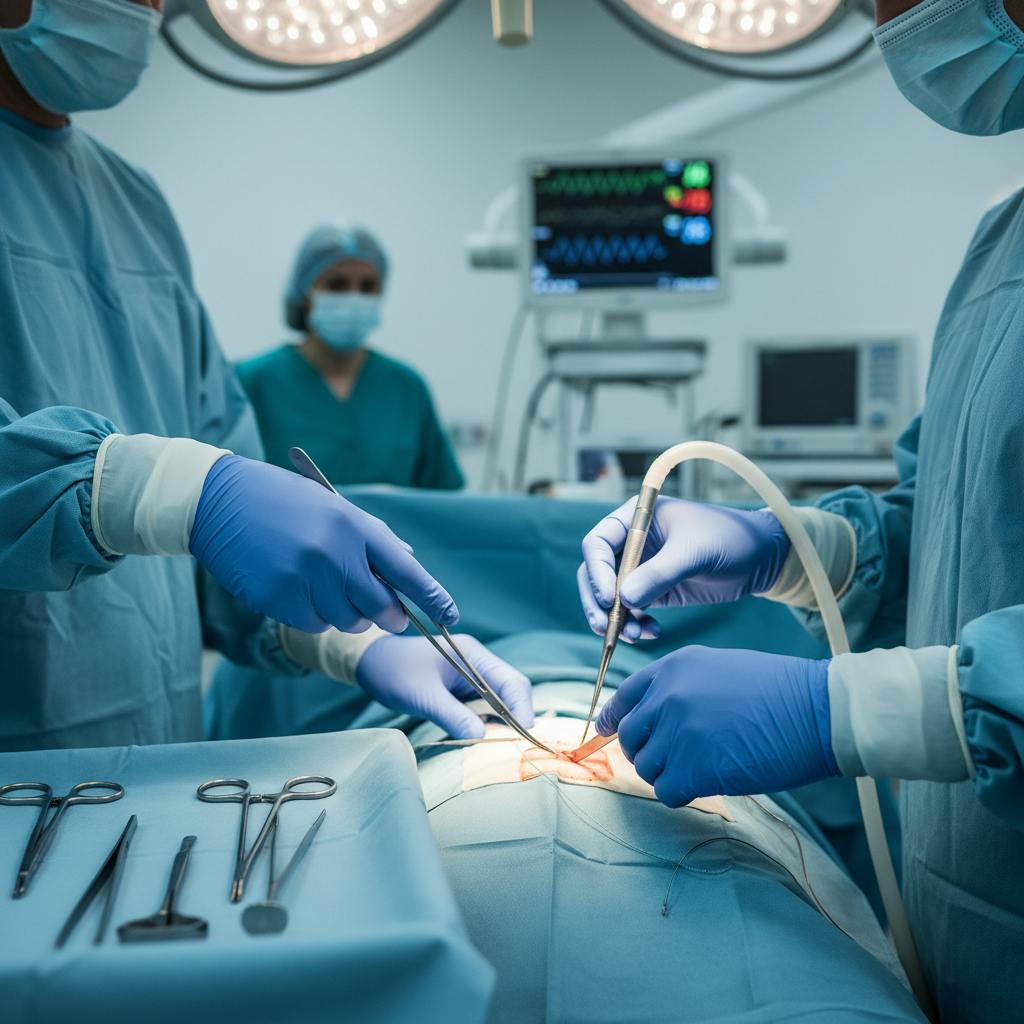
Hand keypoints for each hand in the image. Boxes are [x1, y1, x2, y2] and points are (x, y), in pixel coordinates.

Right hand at [189, 455, 455, 633]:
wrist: (218, 500)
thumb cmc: (281, 501)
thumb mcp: (332, 507)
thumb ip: (371, 538)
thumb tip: (408, 563)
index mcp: (353, 524)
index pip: (405, 569)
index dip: (432, 597)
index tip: (451, 616)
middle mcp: (334, 552)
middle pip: (380, 605)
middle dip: (388, 615)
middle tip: (389, 617)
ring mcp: (305, 577)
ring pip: (347, 621)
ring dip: (344, 614)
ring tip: (324, 586)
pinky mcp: (278, 598)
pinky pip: (312, 624)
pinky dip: (311, 616)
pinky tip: (295, 589)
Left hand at [356, 635, 534, 739]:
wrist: (372, 663)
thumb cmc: (394, 672)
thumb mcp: (422, 696)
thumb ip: (451, 715)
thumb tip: (481, 737)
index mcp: (473, 655)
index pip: (512, 682)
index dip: (521, 709)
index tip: (522, 735)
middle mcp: (478, 665)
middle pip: (512, 693)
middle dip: (516, 719)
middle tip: (515, 748)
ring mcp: (472, 678)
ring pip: (500, 704)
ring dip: (502, 725)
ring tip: (501, 749)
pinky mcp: (463, 692)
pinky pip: (484, 710)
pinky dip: (487, 726)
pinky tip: (483, 741)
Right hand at [578, 497, 790, 641]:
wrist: (761, 557)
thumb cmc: (729, 538)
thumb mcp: (694, 552)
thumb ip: (660, 573)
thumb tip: (624, 600)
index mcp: (635, 519)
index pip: (598, 543)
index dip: (597, 572)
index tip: (610, 598)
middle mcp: (631, 543)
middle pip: (595, 573)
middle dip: (598, 602)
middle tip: (607, 628)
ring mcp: (640, 568)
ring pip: (610, 597)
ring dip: (615, 619)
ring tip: (633, 636)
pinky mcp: (653, 590)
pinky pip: (631, 611)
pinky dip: (634, 625)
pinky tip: (651, 632)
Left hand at [596, 645, 837, 806]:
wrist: (818, 710)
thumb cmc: (780, 692)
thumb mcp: (719, 669)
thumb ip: (681, 688)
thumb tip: (655, 717)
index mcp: (673, 667)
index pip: (625, 697)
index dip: (614, 718)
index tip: (607, 731)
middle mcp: (667, 696)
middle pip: (631, 737)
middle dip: (647, 751)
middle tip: (674, 759)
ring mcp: (677, 731)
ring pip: (646, 767)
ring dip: (669, 773)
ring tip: (703, 767)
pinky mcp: (692, 767)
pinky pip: (668, 791)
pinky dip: (684, 793)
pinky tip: (709, 782)